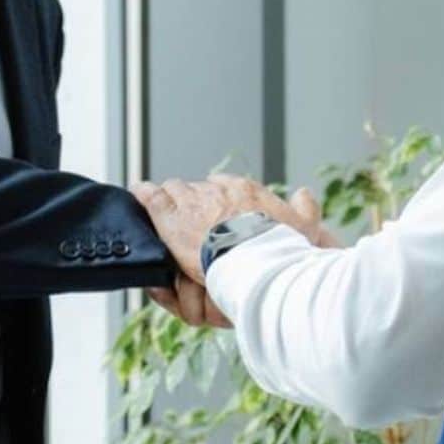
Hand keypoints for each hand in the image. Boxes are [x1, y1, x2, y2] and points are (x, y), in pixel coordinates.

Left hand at [131, 176, 338, 324]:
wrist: (255, 258)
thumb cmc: (280, 247)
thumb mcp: (305, 226)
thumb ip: (306, 208)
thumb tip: (305, 193)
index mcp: (245, 191)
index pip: (224, 186)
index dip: (217, 197)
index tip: (215, 208)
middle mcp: (216, 191)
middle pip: (196, 188)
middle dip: (191, 200)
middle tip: (188, 216)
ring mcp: (191, 202)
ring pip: (174, 190)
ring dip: (168, 199)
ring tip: (161, 206)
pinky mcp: (170, 217)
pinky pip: (152, 198)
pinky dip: (144, 195)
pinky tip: (138, 194)